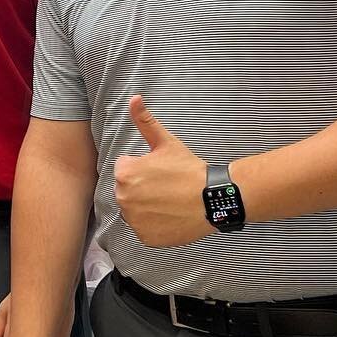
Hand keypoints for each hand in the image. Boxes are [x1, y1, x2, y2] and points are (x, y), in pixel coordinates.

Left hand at [114, 94, 211, 246]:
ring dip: (147, 207)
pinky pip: (145, 230)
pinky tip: (170, 216)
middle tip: (166, 187)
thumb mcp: (166, 142)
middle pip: (127, 191)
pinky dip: (155, 226)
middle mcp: (123, 199)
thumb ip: (145, 120)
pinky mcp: (146, 238)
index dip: (143, 168)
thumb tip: (134, 98)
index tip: (161, 172)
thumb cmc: (189, 169)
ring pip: (135, 211)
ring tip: (169, 201)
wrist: (213, 198)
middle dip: (142, 188)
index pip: (125, 170)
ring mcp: (135, 221)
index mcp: (124, 174)